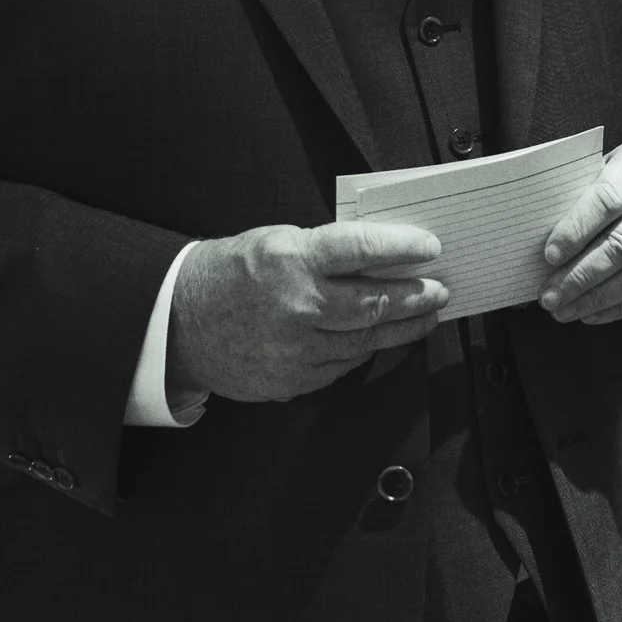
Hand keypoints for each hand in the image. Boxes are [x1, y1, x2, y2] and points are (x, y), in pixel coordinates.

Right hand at [166, 218, 451, 409]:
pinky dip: (367, 351)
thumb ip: (325, 249)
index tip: (430, 248)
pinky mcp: (293, 380)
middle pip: (373, 303)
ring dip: (403, 328)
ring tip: (426, 315)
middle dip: (416, 296)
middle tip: (441, 289)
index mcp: (291, 260)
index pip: (360, 249)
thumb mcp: (275, 241)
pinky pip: (343, 366)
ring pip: (365, 341)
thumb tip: (379, 254)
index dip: (402, 248)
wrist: (180, 324)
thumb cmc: (231, 274)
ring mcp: (295, 349)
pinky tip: (383, 339)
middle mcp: (296, 306)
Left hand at [539, 138, 621, 323]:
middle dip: (580, 274)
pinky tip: (592, 312)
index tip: (549, 255)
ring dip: (597, 298)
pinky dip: (620, 308)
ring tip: (564, 309)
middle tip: (549, 295)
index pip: (610, 197)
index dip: (577, 229)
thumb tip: (542, 235)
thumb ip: (591, 193)